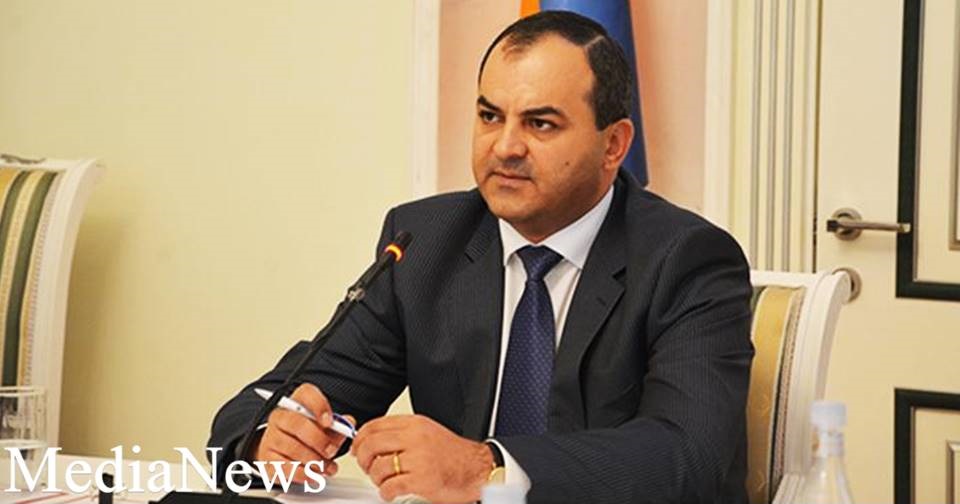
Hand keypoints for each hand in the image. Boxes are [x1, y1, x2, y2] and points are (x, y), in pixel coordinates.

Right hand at [253, 383, 354, 482]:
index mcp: (297, 403)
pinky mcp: (267, 458)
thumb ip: (338, 425)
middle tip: (331, 451)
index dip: (319, 407)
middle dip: (319, 440)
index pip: (306, 394)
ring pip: (291, 447)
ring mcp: (271, 437)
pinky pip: (284, 466)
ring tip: (326, 467)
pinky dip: (302, 473)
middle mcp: (281, 416)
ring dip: (313, 461)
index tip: (330, 422)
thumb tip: (348, 423)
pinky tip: (313, 475)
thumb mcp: (324, 427)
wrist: (281, 450)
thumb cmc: (305, 435)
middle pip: (297, 423)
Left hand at [350, 414, 493, 502]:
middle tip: (366, 467)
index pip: (375, 426)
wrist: (477, 469)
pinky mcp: (421, 480)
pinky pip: (390, 487)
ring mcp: (418, 459)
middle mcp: (415, 438)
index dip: (360, 439)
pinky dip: (385, 492)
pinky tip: (391, 492)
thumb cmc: (454, 455)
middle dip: (363, 459)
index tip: (357, 448)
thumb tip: (374, 439)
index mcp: (415, 425)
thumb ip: (403, 433)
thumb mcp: (427, 432)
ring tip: (383, 481)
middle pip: (372, 445)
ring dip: (375, 478)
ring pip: (378, 467)